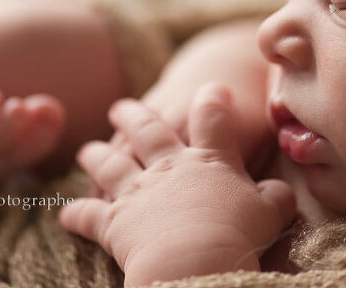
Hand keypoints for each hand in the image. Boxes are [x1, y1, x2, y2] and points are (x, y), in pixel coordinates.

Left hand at [58, 83, 294, 286]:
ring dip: (97, 155)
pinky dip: (76, 213)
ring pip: (112, 164)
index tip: (212, 87)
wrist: (196, 258)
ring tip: (87, 148)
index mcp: (208, 161)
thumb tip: (280, 190)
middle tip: (118, 106)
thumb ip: (275, 196)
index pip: (212, 120)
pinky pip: (89, 215)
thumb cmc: (237, 233)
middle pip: (148, 132)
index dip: (214, 101)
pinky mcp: (115, 222)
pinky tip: (65, 213)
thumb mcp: (270, 212)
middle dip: (134, 116)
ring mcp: (138, 191)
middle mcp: (169, 168)